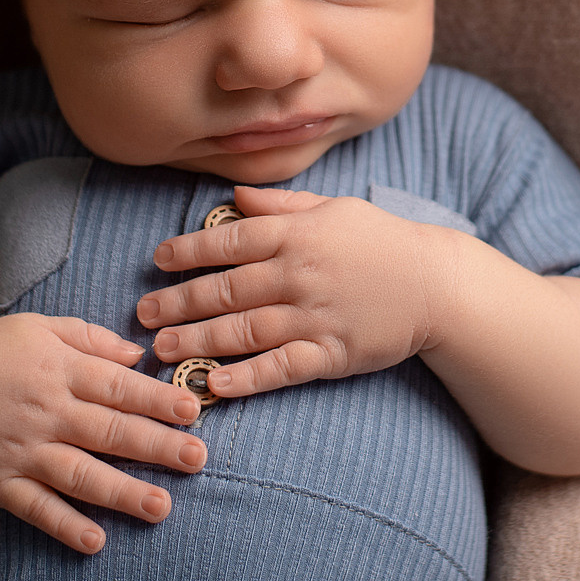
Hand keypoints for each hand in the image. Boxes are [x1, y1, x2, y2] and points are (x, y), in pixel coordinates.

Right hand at [0, 313, 206, 551]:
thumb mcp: (39, 328)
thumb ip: (91, 339)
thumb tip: (138, 355)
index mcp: (59, 369)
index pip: (118, 386)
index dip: (157, 399)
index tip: (193, 411)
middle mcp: (44, 410)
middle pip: (108, 430)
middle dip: (156, 446)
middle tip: (197, 459)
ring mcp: (21, 448)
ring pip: (79, 474)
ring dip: (121, 492)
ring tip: (161, 507)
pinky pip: (34, 507)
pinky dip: (63, 525)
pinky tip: (95, 540)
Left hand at [135, 185, 463, 397]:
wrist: (437, 283)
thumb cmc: (381, 241)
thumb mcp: (333, 208)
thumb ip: (280, 202)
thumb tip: (233, 195)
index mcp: (297, 234)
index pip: (230, 241)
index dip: (189, 250)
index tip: (158, 260)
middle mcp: (299, 274)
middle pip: (227, 289)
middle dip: (179, 301)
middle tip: (143, 314)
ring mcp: (314, 316)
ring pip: (244, 330)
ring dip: (197, 340)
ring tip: (162, 348)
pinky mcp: (331, 353)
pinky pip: (280, 368)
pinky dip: (246, 377)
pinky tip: (214, 384)